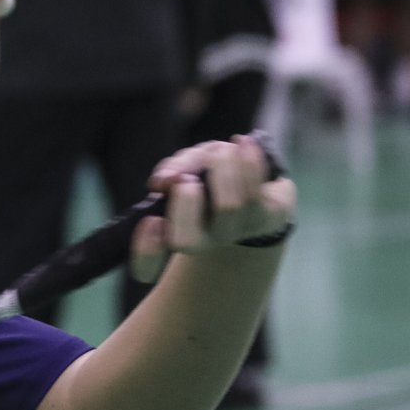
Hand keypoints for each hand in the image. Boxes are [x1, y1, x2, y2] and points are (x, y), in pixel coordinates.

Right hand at [128, 135, 296, 281]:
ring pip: (226, 207)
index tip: (151, 221)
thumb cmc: (216, 176)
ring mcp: (234, 233)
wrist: (263, 184)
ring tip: (224, 150)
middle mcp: (202, 241)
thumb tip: (165, 180)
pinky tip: (244, 144)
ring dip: (221, 168)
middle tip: (189, 179)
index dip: (145, 250)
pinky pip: (254, 193)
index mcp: (174, 230)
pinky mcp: (264, 219)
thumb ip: (174, 167)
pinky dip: (248, 162)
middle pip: (185, 242)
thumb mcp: (190, 163)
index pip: (147, 265)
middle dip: (184, 203)